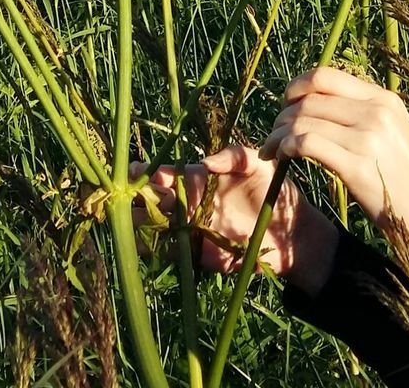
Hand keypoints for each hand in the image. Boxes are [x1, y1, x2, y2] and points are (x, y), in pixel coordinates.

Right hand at [134, 145, 338, 292]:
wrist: (290, 232)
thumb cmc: (275, 190)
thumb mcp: (258, 163)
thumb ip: (235, 156)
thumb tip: (206, 161)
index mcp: (200, 178)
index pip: (166, 172)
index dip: (147, 170)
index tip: (131, 169)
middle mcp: (190, 201)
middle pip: (153, 198)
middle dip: (134, 195)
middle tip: (118, 194)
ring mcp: (191, 227)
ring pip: (154, 223)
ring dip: (136, 221)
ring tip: (119, 218)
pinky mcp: (197, 252)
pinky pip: (168, 249)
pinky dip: (149, 248)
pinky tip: (134, 244)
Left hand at [258, 66, 408, 275]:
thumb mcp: (395, 137)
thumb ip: (365, 117)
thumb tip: (323, 106)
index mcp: (385, 99)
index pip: (325, 76)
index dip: (296, 87)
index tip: (284, 107)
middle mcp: (377, 111)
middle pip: (309, 98)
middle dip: (281, 116)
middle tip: (271, 137)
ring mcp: (369, 137)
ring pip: (303, 120)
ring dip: (277, 135)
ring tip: (271, 152)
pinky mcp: (359, 167)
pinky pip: (307, 144)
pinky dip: (286, 148)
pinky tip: (282, 160)